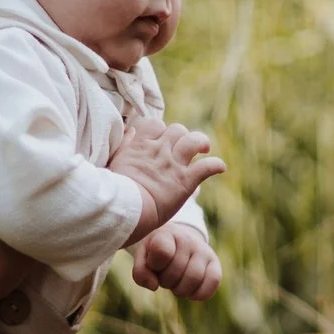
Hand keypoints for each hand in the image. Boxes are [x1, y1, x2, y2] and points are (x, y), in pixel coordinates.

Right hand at [108, 115, 224, 242]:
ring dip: (201, 143)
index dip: (160, 130)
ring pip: (195, 141)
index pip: (155, 124)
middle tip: (181, 149)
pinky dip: (216, 165)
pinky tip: (219, 168)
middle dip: (181, 136)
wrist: (126, 209)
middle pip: (177, 129)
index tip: (161, 140)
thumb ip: (123, 146)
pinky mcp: (186, 181)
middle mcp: (159, 150)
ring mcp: (174, 164)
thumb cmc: (114, 191)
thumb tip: (130, 131)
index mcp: (141, 146)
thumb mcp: (113, 163)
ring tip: (204, 149)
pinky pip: (207, 167)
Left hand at [132, 222, 221, 300]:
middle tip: (165, 275)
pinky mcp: (215, 263)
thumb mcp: (142, 258)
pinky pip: (213, 282)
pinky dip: (199, 293)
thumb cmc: (154, 253)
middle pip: (175, 273)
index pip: (162, 252)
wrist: (173, 242)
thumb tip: (154, 287)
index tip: (152, 263)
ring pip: (193, 279)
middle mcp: (187, 239)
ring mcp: (203, 250)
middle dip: (166, 281)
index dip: (154, 265)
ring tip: (176, 281)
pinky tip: (190, 292)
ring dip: (180, 289)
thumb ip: (141, 272)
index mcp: (166, 234)